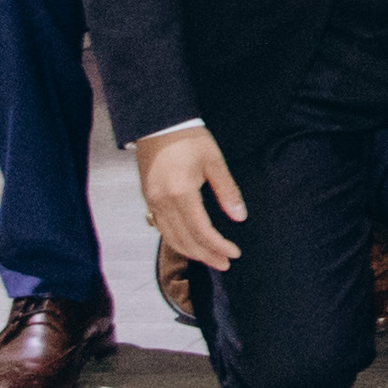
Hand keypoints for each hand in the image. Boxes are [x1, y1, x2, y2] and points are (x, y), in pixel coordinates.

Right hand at [136, 126, 247, 274]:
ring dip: (191, 252)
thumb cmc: (189, 139)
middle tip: (225, 263)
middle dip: (206, 255)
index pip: (201, 231)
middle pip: (185, 240)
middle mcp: (163, 202)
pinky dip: (177, 240)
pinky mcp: (148, 199)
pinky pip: (162, 228)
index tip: (235, 253)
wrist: (158, 123)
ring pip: (171, 238)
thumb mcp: (214, 161)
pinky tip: (190, 243)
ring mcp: (152, 202)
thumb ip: (227, 191)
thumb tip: (239, 217)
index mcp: (181, 193)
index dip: (218, 246)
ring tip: (210, 258)